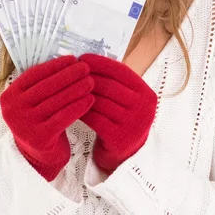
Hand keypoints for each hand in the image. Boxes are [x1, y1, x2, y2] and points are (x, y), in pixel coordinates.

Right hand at [0, 55, 94, 180]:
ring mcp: (24, 124)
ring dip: (77, 89)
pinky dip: (78, 106)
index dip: (55, 65)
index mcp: (9, 96)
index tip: (73, 58)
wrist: (37, 158)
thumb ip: (43, 83)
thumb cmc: (39, 121)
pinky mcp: (39, 137)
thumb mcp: (33, 101)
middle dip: (69, 75)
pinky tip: (90, 99)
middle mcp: (13, 109)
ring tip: (91, 81)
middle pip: (46, 86)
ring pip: (56, 101)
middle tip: (85, 67)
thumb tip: (68, 60)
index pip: (35, 75)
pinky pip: (63, 117)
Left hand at [78, 53, 156, 173]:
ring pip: (100, 102)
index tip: (83, 57)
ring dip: (80, 93)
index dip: (100, 62)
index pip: (121, 71)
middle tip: (70, 72)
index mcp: (147, 94)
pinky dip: (80, 110)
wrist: (127, 157)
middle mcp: (144, 109)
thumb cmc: (123, 120)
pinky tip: (69, 105)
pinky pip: (94, 118)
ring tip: (67, 86)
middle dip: (87, 77)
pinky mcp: (118, 139)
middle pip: (109, 86)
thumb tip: (89, 59)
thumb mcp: (128, 100)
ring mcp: (132, 125)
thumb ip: (117, 82)